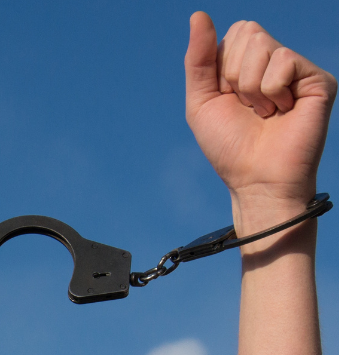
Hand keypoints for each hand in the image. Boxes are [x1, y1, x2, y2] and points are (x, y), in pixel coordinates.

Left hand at [184, 12, 335, 236]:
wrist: (255, 178)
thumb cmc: (229, 146)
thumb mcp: (201, 101)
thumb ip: (197, 59)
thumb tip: (198, 15)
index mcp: (246, 64)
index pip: (231, 34)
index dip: (220, 70)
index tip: (228, 99)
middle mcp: (273, 62)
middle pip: (246, 32)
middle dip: (234, 75)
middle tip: (247, 107)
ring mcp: (297, 70)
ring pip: (262, 44)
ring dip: (251, 87)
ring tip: (264, 112)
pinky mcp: (317, 79)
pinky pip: (283, 60)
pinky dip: (271, 91)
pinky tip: (282, 111)